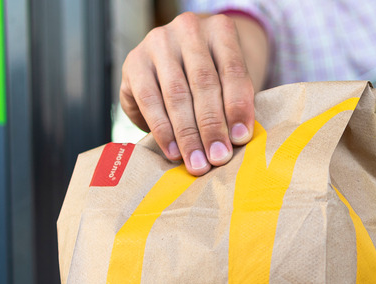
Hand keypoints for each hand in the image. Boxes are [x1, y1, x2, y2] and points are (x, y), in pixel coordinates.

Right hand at [120, 12, 267, 175]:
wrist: (179, 59)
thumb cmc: (214, 76)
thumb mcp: (230, 82)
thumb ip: (235, 103)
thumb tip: (236, 140)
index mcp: (221, 30)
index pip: (233, 70)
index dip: (238, 107)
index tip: (240, 139)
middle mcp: (188, 30)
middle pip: (203, 83)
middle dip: (212, 126)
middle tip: (218, 158)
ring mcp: (158, 42)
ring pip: (176, 94)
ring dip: (187, 134)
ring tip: (196, 162)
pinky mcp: (135, 62)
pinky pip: (149, 100)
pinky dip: (162, 130)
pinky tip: (173, 151)